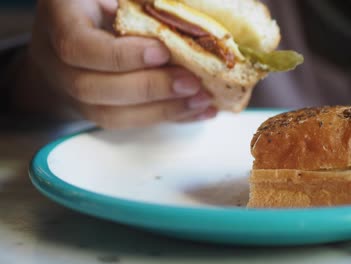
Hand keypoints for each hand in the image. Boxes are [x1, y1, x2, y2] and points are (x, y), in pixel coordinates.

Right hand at [27, 0, 216, 128]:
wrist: (73, 31)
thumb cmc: (98, 3)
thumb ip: (138, 2)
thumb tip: (174, 6)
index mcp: (59, 20)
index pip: (77, 47)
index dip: (121, 56)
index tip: (162, 52)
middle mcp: (57, 62)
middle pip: (92, 89)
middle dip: (148, 88)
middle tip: (191, 82)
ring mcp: (72, 92)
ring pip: (110, 116)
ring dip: (162, 111)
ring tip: (201, 101)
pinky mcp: (95, 111)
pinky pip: (129, 123)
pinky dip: (168, 118)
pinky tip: (199, 112)